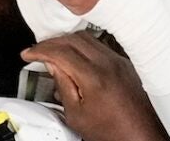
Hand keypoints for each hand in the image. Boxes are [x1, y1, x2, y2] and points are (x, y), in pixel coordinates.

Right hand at [24, 33, 166, 140]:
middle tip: (38, 51)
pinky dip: (82, 47)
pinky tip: (74, 58)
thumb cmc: (113, 132)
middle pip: (72, 39)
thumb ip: (63, 85)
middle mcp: (109, 64)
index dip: (40, 50)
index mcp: (95, 78)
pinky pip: (99, 45)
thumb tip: (53, 65)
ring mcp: (119, 62)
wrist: (141, 137)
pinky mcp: (125, 64)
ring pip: (87, 38)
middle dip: (51, 42)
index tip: (28, 54)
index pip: (61, 52)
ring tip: (53, 53)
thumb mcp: (76, 115)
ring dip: (66, 42)